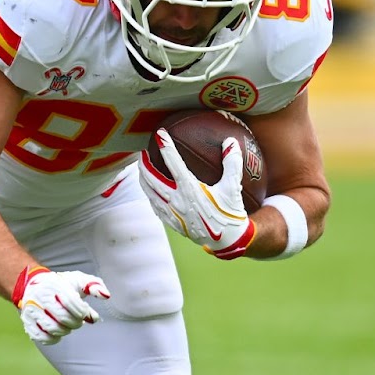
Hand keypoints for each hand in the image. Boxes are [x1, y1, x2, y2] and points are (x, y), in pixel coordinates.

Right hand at [11, 266, 109, 345]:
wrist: (32, 285)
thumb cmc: (61, 285)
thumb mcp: (78, 280)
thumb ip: (94, 285)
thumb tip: (106, 296)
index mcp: (54, 285)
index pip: (71, 302)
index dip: (82, 311)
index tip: (85, 312)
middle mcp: (40, 297)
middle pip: (63, 317)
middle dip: (76, 322)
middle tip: (78, 320)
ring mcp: (32, 311)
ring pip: (53, 328)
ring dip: (66, 330)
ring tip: (68, 325)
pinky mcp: (27, 322)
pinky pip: (42, 337)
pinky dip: (54, 338)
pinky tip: (58, 332)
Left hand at [139, 129, 256, 258]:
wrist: (226, 240)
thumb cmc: (230, 212)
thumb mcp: (233, 187)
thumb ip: (232, 163)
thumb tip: (230, 141)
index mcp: (190, 189)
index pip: (174, 163)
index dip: (166, 147)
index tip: (159, 134)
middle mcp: (177, 200)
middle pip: (152, 179)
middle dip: (144, 164)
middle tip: (141, 153)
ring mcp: (171, 213)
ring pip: (149, 193)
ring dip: (143, 179)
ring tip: (141, 169)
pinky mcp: (171, 222)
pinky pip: (154, 206)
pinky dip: (149, 195)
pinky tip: (149, 191)